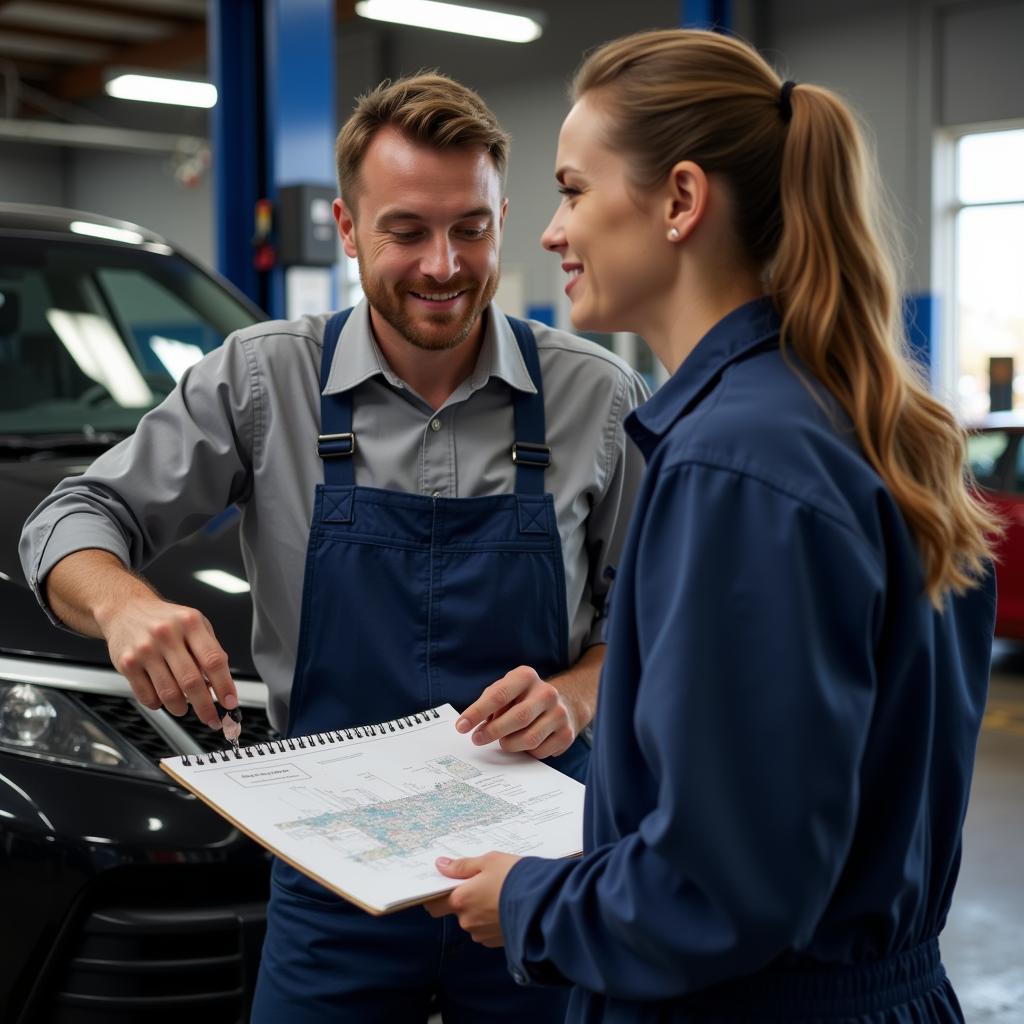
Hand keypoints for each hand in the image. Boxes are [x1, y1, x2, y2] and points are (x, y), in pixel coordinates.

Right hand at [99, 593, 236, 725]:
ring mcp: (145, 650)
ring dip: (181, 708)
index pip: (213, 660)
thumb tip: (221, 683)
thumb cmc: (165, 619)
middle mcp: (167, 635)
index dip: (224, 685)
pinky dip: (159, 704)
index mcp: (190, 623)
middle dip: (205, 707)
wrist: (125, 609)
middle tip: (212, 719)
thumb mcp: (195, 624)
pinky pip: (147, 696)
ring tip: (184, 707)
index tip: (230, 703)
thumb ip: (210, 650)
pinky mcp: (127, 664)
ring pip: (169, 693)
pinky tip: (163, 698)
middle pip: (192, 681)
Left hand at [424, 852, 520, 945]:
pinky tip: (505, 906)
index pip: (434, 905)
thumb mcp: (489, 861)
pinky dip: (492, 919)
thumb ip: (462, 866)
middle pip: (456, 911)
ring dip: (479, 909)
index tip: (443, 885)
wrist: (544, 903)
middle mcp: (468, 920)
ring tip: (498, 893)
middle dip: (463, 899)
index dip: (435, 895)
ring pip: (472, 920)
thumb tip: (441, 865)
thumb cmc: (515, 877)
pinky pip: (487, 929)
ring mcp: (482, 933)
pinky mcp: (497, 941)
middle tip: (479, 882)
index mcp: (461, 900)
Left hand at [457, 666, 576, 759]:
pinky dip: (526, 752)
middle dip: (493, 732)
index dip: (477, 712)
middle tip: (477, 739)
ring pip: (529, 739)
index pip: (499, 695)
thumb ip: (489, 702)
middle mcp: (546, 693)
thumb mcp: (507, 689)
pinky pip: (539, 751)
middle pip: (517, 718)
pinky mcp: (566, 734)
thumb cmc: (524, 697)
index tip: (461, 726)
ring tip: (503, 741)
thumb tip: (475, 726)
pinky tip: (524, 744)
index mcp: (526, 677)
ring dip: (509, 744)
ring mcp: (559, 713)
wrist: (564, 703)